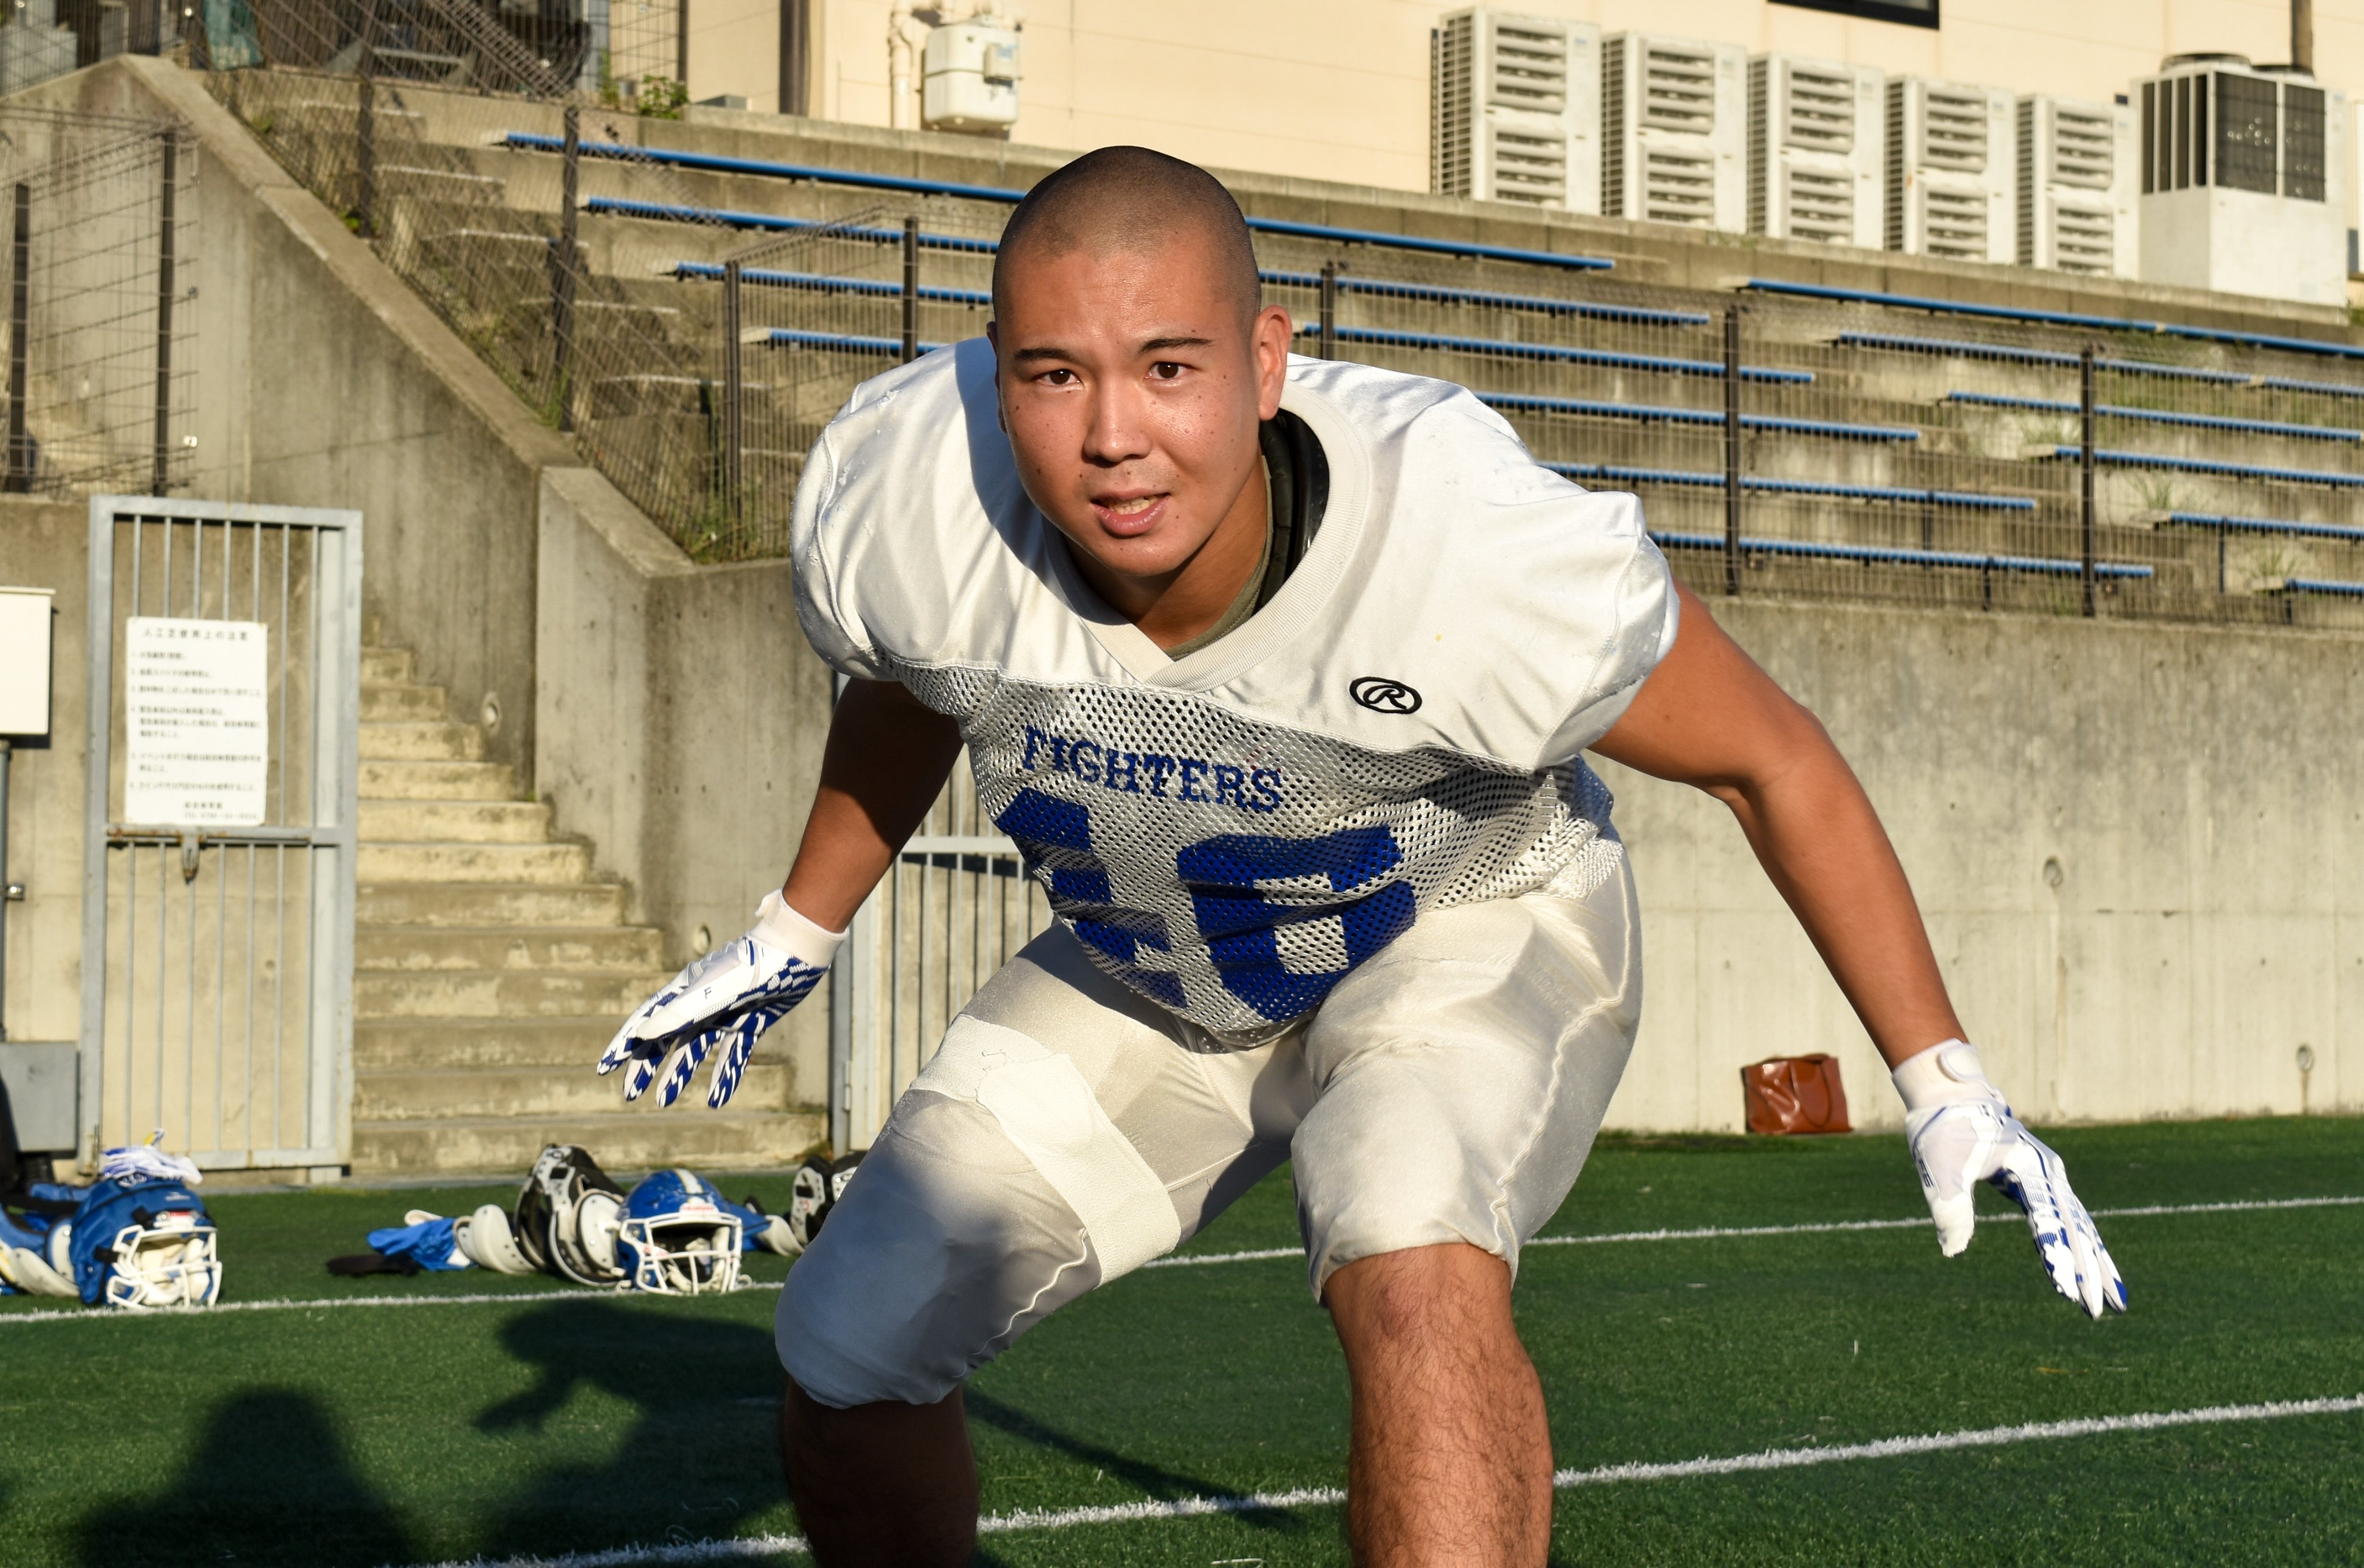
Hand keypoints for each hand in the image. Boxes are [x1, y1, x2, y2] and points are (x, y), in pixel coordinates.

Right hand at [598, 891, 843, 1107]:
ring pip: (695, 1049)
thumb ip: (679, 1013)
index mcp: (684, 991)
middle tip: (630, 1094)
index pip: (646, 1021)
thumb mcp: (712, 992)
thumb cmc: (752, 966)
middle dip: (645, 1066)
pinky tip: (716, 1099)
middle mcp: (701, 1002)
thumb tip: (640, 1034)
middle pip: (665, 1039)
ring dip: (679, 1074)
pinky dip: (724, 1075)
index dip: (624, 1044)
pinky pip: (732, 1053)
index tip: (604, 1068)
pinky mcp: (750, 1021)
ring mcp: (725, 1012)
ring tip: (664, 1101)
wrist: (796, 953)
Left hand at [1896, 1041, 2126, 1318]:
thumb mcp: (1939, 1164)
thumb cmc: (1944, 1127)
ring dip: (2096, 1263)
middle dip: (2089, 1271)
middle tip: (2098, 1312)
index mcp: (2029, 1166)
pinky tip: (2089, 1272)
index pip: (2048, 1220)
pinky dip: (2081, 1246)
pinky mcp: (2041, 1182)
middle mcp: (2048, 1172)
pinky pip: (2068, 1220)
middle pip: (2076, 1228)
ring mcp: (2049, 1177)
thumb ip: (1950, 1206)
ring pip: (2081, 1226)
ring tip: (2115, 1303)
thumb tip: (1953, 1251)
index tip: (2065, 1290)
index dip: (2056, 1256)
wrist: (1951, 1093)